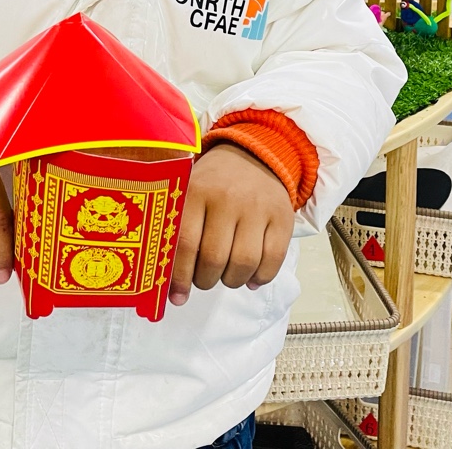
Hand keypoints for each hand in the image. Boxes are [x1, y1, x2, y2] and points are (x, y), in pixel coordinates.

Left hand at [168, 143, 293, 305]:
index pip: (186, 243)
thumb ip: (179, 227)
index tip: (177, 296)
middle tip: (204, 279)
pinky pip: (272, 261)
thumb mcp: (190, 191)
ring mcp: (257, 208)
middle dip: (206, 280)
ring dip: (232, 281)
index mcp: (198, 191)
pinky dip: (260, 278)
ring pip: (243, 264)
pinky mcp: (282, 218)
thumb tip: (169, 280)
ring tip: (226, 276)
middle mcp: (227, 199)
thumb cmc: (214, 182)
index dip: (180, 276)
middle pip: (214, 258)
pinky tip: (250, 277)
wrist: (255, 154)